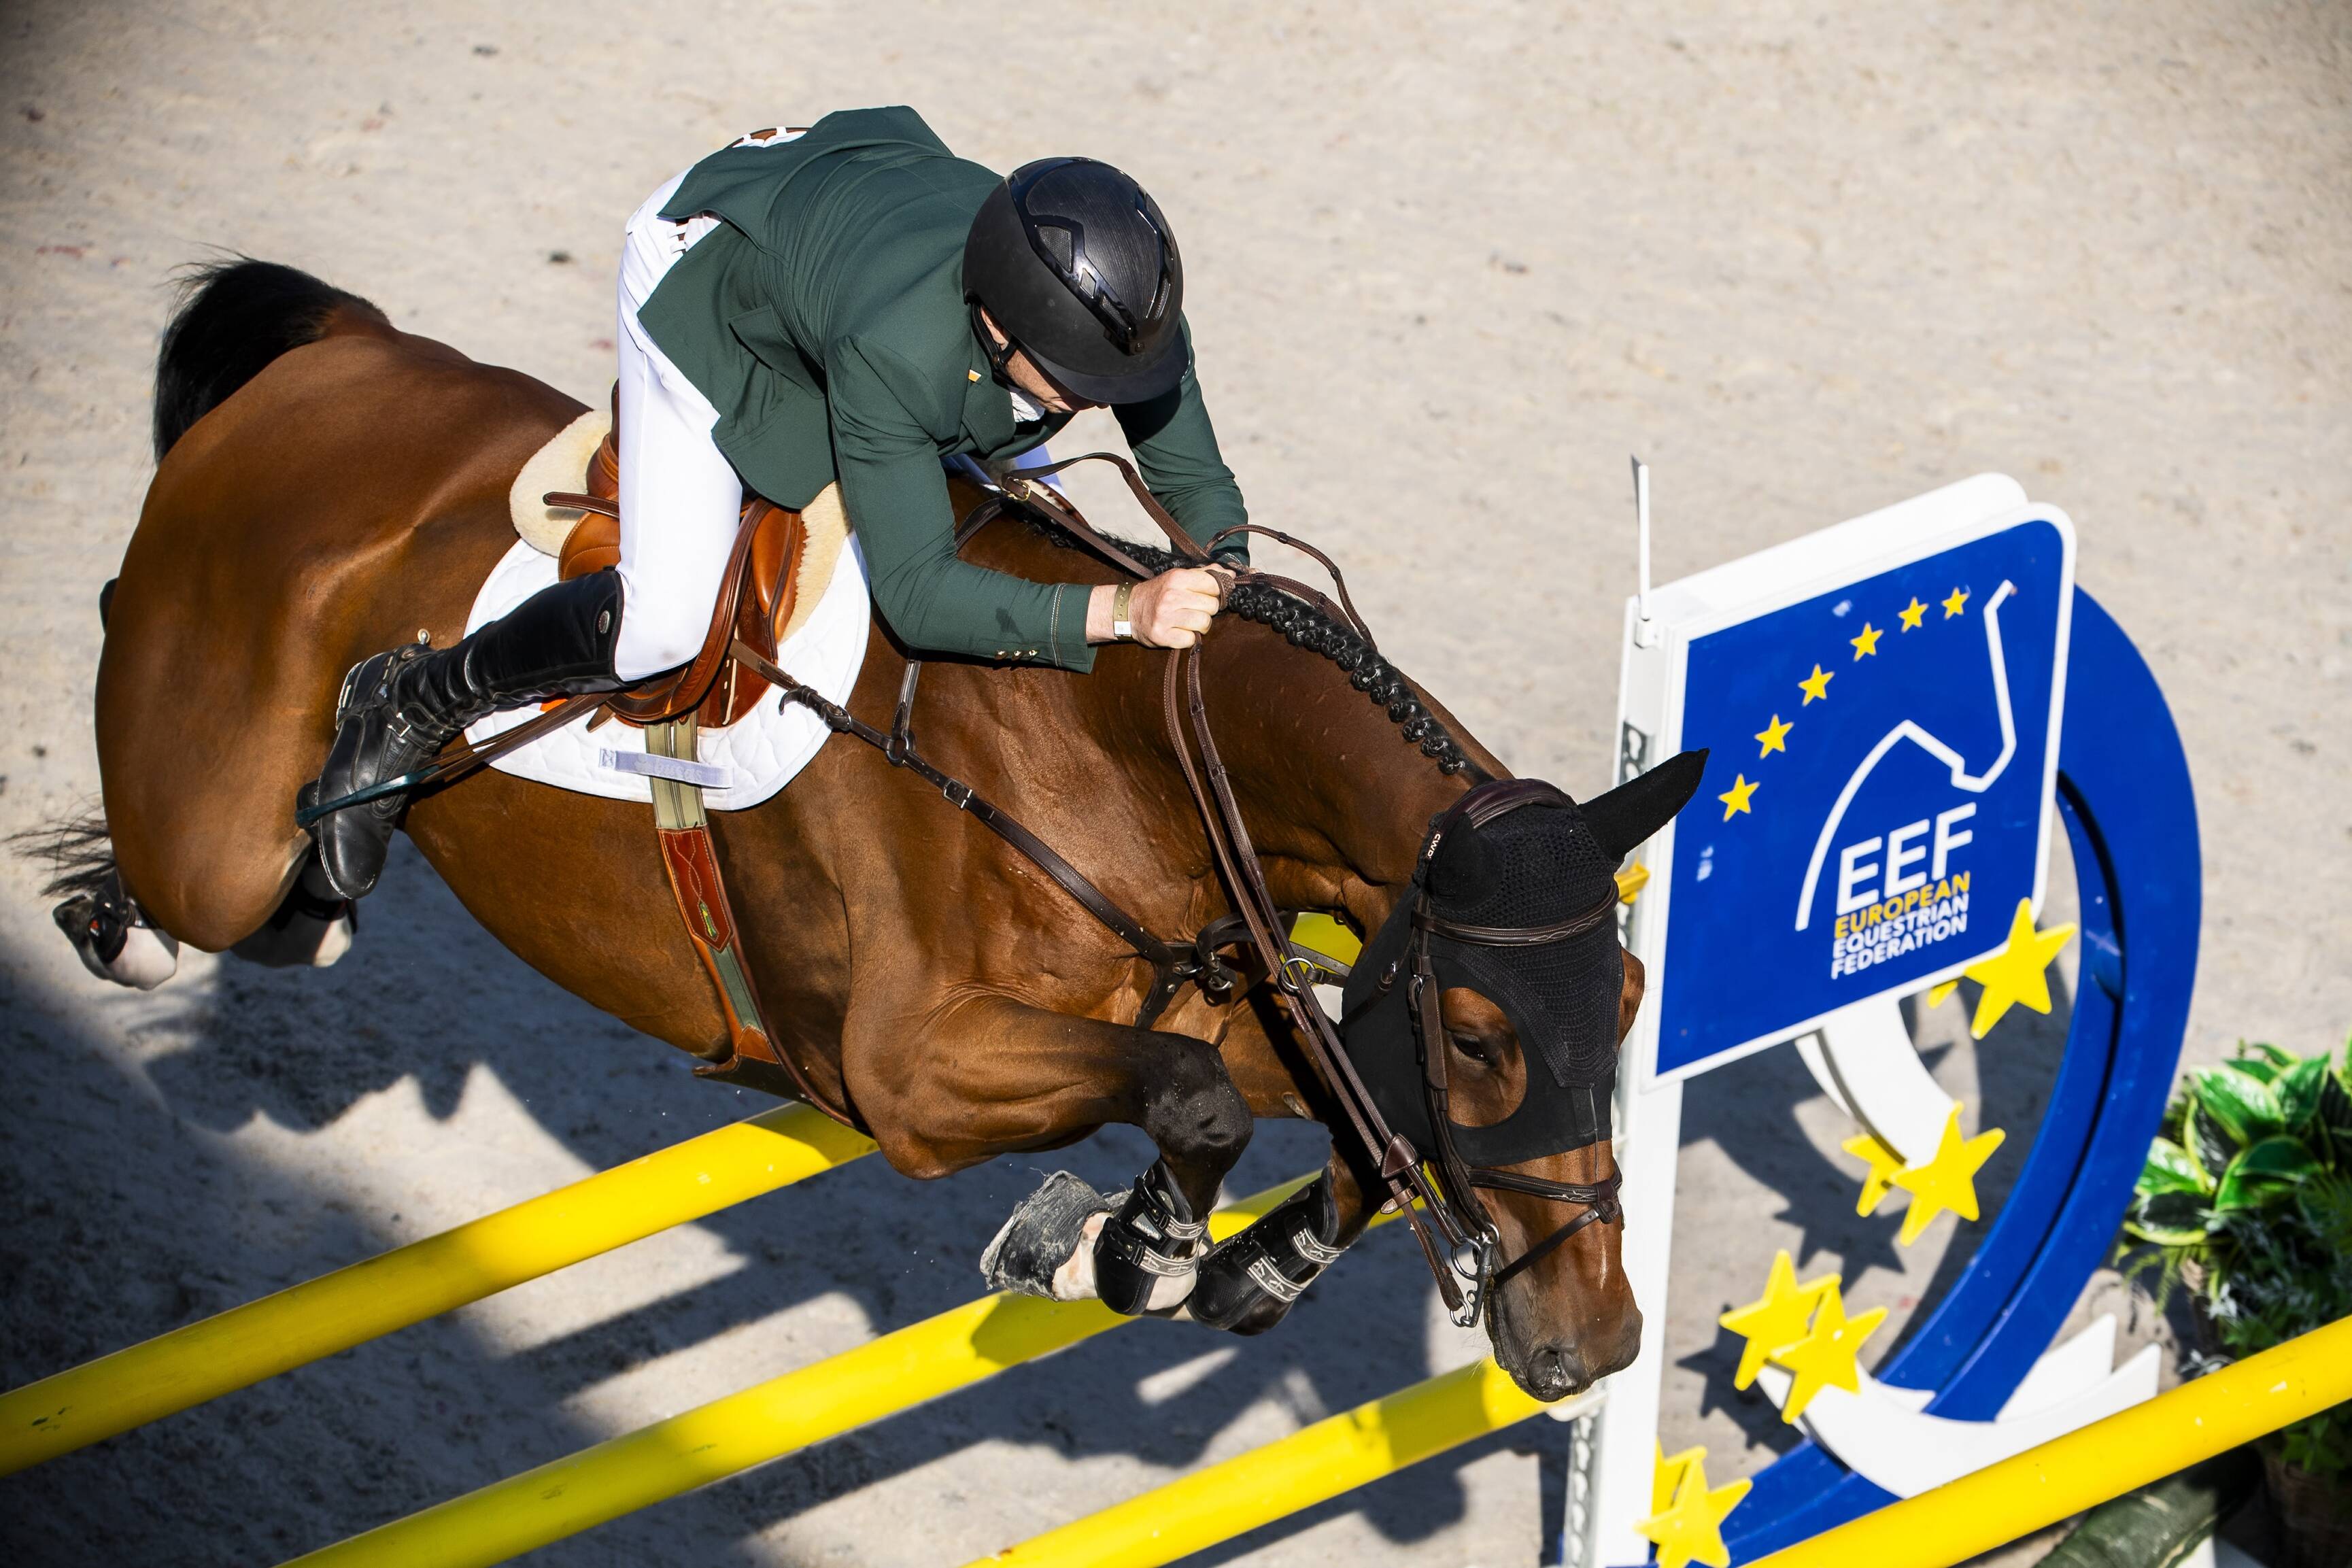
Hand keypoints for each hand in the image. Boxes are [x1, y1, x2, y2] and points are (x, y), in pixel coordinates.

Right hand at [1090, 567, 1228, 647]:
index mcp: (1177, 578)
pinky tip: (1178, 631)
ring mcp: (1165, 617)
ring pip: (1204, 623)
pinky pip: (1191, 640)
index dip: (1215, 591)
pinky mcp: (1162, 635)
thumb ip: (1204, 574)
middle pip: (1212, 606)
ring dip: (1199, 625)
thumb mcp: (1177, 577)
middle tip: (1194, 609)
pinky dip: (1188, 638)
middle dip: (1207, 609)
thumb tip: (1230, 574)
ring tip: (1187, 621)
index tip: (1207, 595)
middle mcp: (1171, 596)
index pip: (1214, 584)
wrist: (1128, 611)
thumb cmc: (1158, 593)